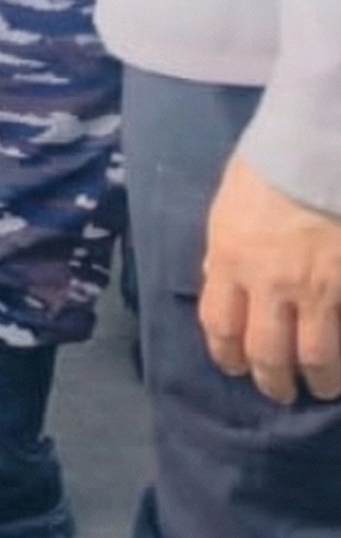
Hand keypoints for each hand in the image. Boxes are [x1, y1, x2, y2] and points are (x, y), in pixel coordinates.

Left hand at [200, 154, 340, 402]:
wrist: (316, 147)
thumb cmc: (268, 166)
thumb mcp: (228, 207)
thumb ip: (223, 251)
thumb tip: (216, 282)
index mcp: (230, 258)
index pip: (220, 325)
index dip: (227, 355)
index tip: (236, 367)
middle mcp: (270, 282)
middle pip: (267, 354)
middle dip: (273, 382)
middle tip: (282, 391)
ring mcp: (318, 289)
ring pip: (317, 359)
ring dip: (320, 381)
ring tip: (322, 386)